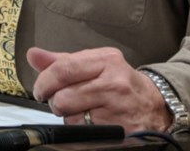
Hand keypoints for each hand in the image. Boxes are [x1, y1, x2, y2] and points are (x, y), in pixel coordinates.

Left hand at [27, 47, 173, 133]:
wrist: (156, 106)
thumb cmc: (120, 83)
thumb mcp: (95, 64)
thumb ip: (62, 60)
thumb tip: (33, 54)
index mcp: (105, 60)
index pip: (62, 69)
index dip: (44, 82)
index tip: (41, 90)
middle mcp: (112, 82)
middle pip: (62, 97)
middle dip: (56, 102)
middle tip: (62, 102)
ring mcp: (116, 107)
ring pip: (71, 118)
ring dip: (69, 118)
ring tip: (84, 111)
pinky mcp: (117, 130)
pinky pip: (82, 133)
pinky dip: (81, 131)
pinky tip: (93, 122)